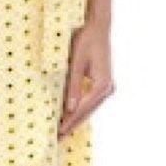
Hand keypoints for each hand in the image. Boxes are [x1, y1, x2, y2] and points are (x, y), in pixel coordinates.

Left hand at [58, 20, 114, 137]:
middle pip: (87, 112)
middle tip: (57, 138)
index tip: (58, 132)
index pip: (83, 108)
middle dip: (72, 124)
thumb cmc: (86, 41)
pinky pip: (91, 101)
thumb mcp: (75, 63)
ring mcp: (108, 87)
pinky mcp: (104, 84)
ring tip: (62, 131)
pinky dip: (81, 109)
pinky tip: (71, 116)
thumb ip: (73, 86)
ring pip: (90, 108)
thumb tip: (69, 109)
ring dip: (76, 119)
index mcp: (102, 85)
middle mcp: (108, 88)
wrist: (98, 27)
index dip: (70, 121)